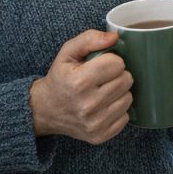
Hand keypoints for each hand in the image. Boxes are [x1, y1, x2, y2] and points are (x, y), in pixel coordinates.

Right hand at [29, 29, 132, 143]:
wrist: (45, 110)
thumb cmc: (60, 78)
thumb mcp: (68, 52)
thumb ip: (90, 39)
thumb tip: (115, 37)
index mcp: (79, 82)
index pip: (117, 64)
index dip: (112, 60)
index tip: (101, 65)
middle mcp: (87, 105)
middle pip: (126, 80)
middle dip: (117, 75)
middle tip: (103, 78)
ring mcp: (94, 124)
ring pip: (128, 98)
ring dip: (119, 93)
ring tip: (103, 92)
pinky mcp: (99, 136)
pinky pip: (125, 118)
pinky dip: (117, 110)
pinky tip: (104, 106)